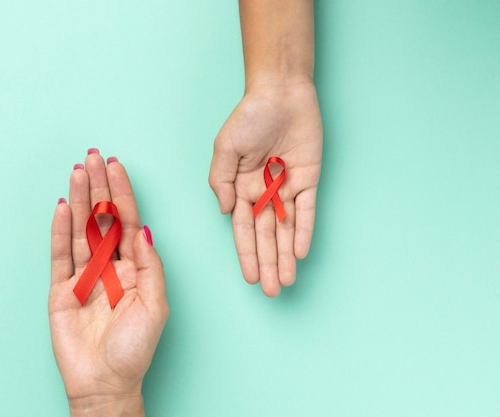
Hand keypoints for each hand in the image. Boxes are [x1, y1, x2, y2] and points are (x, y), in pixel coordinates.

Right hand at [50, 152, 168, 416]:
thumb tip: (144, 228)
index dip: (122, 194)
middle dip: (99, 187)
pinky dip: (59, 230)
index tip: (116, 167)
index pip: (127, 221)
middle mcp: (109, 265)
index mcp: (134, 267)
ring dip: (78, 200)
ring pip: (80, 229)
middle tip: (94, 156)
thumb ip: (149, 264)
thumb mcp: (155, 305)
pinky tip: (60, 206)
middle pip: (102, 218)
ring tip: (77, 172)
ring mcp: (84, 275)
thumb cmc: (134, 348)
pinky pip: (60, 254)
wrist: (105, 382)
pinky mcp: (61, 289)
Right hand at [209, 80, 321, 296]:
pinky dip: (304, 231)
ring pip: (286, 229)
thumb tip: (224, 211)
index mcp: (241, 187)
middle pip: (266, 236)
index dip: (247, 254)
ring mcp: (286, 187)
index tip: (251, 278)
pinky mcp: (308, 178)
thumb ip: (220, 181)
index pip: (243, 229)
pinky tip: (301, 252)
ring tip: (287, 281)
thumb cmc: (248, 116)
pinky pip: (306, 210)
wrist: (280, 92)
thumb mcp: (224, 148)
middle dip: (268, 264)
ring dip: (286, 255)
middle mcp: (263, 192)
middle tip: (271, 292)